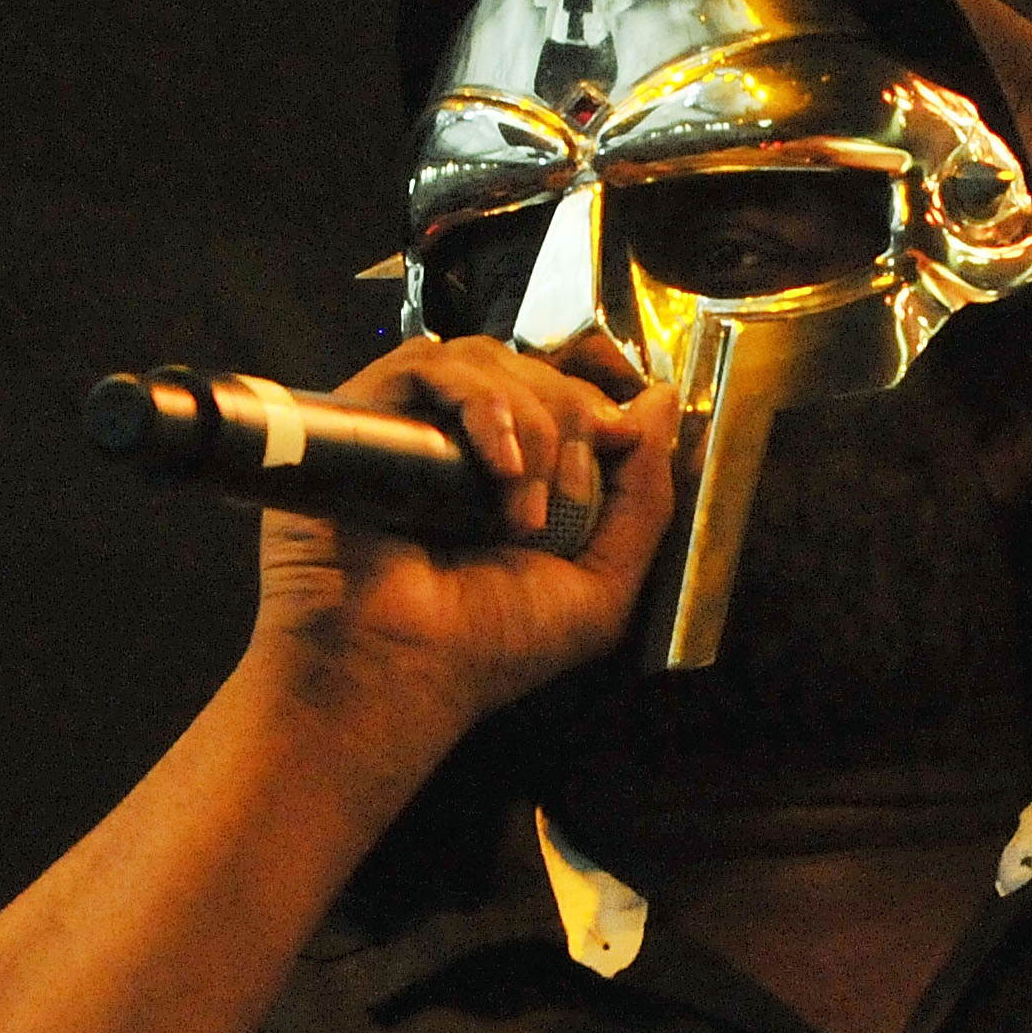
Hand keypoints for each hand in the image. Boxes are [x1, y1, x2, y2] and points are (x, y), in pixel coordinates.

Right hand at [246, 338, 680, 756]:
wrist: (399, 669)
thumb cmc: (489, 646)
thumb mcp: (603, 584)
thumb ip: (645, 497)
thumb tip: (663, 402)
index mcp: (521, 479)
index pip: (572, 397)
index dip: (602, 412)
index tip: (617, 450)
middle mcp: (468, 446)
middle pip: (540, 373)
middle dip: (572, 426)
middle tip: (558, 507)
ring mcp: (417, 428)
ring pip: (492, 363)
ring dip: (532, 425)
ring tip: (521, 509)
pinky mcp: (369, 417)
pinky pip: (434, 367)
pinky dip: (484, 405)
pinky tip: (498, 465)